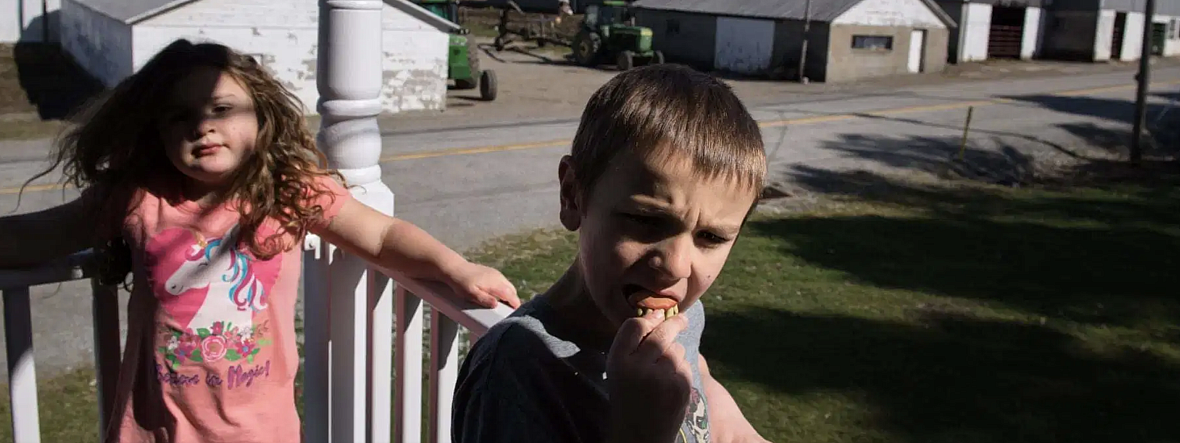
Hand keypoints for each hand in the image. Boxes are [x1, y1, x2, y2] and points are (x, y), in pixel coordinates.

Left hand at [442, 261, 520, 308]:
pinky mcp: (493, 273)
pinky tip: (497, 296)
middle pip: (512, 291)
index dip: (515, 305)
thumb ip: (485, 299)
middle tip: (509, 312)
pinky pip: (503, 283)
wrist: (455, 269)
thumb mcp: (471, 294)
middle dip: (513, 301)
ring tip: (504, 306)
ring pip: (508, 286)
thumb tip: (496, 305)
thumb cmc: (462, 283)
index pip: (511, 295)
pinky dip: (504, 290)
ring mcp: (496, 274)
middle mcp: (499, 277)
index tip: (516, 314)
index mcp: (495, 283)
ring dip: (509, 296)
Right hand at [606, 310, 692, 442]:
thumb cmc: (628, 398)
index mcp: (618, 361)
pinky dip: (680, 369)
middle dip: (674, 323)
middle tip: (682, 319)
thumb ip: (632, 345)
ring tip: (662, 373)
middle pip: (661, 332)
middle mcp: (639, 367)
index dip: (648, 318)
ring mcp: (662, 377)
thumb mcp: (618, 371)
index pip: (634, 325)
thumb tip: (659, 314)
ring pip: (676, 349)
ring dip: (674, 353)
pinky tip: (670, 383)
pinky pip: (685, 364)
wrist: (640, 435)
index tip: (657, 315)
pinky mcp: (680, 387)